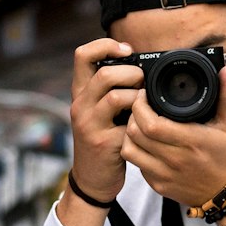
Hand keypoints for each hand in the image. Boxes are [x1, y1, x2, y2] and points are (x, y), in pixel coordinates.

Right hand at [67, 38, 144, 203]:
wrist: (92, 180)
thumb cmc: (102, 139)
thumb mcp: (99, 111)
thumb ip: (110, 89)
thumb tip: (140, 65)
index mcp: (80, 93)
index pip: (82, 55)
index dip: (106, 45)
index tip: (127, 50)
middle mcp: (80, 106)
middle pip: (104, 74)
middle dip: (132, 73)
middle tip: (143, 82)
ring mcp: (89, 125)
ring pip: (116, 97)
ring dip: (139, 96)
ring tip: (145, 104)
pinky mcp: (103, 143)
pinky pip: (128, 124)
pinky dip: (141, 121)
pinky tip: (144, 126)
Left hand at [120, 65, 225, 207]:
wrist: (224, 193)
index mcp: (191, 141)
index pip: (151, 124)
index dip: (140, 106)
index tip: (143, 95)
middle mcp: (175, 159)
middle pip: (135, 133)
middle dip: (132, 114)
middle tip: (138, 105)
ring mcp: (164, 174)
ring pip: (129, 149)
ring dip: (129, 133)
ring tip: (138, 123)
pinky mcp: (157, 185)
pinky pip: (136, 164)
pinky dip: (135, 150)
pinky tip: (144, 141)